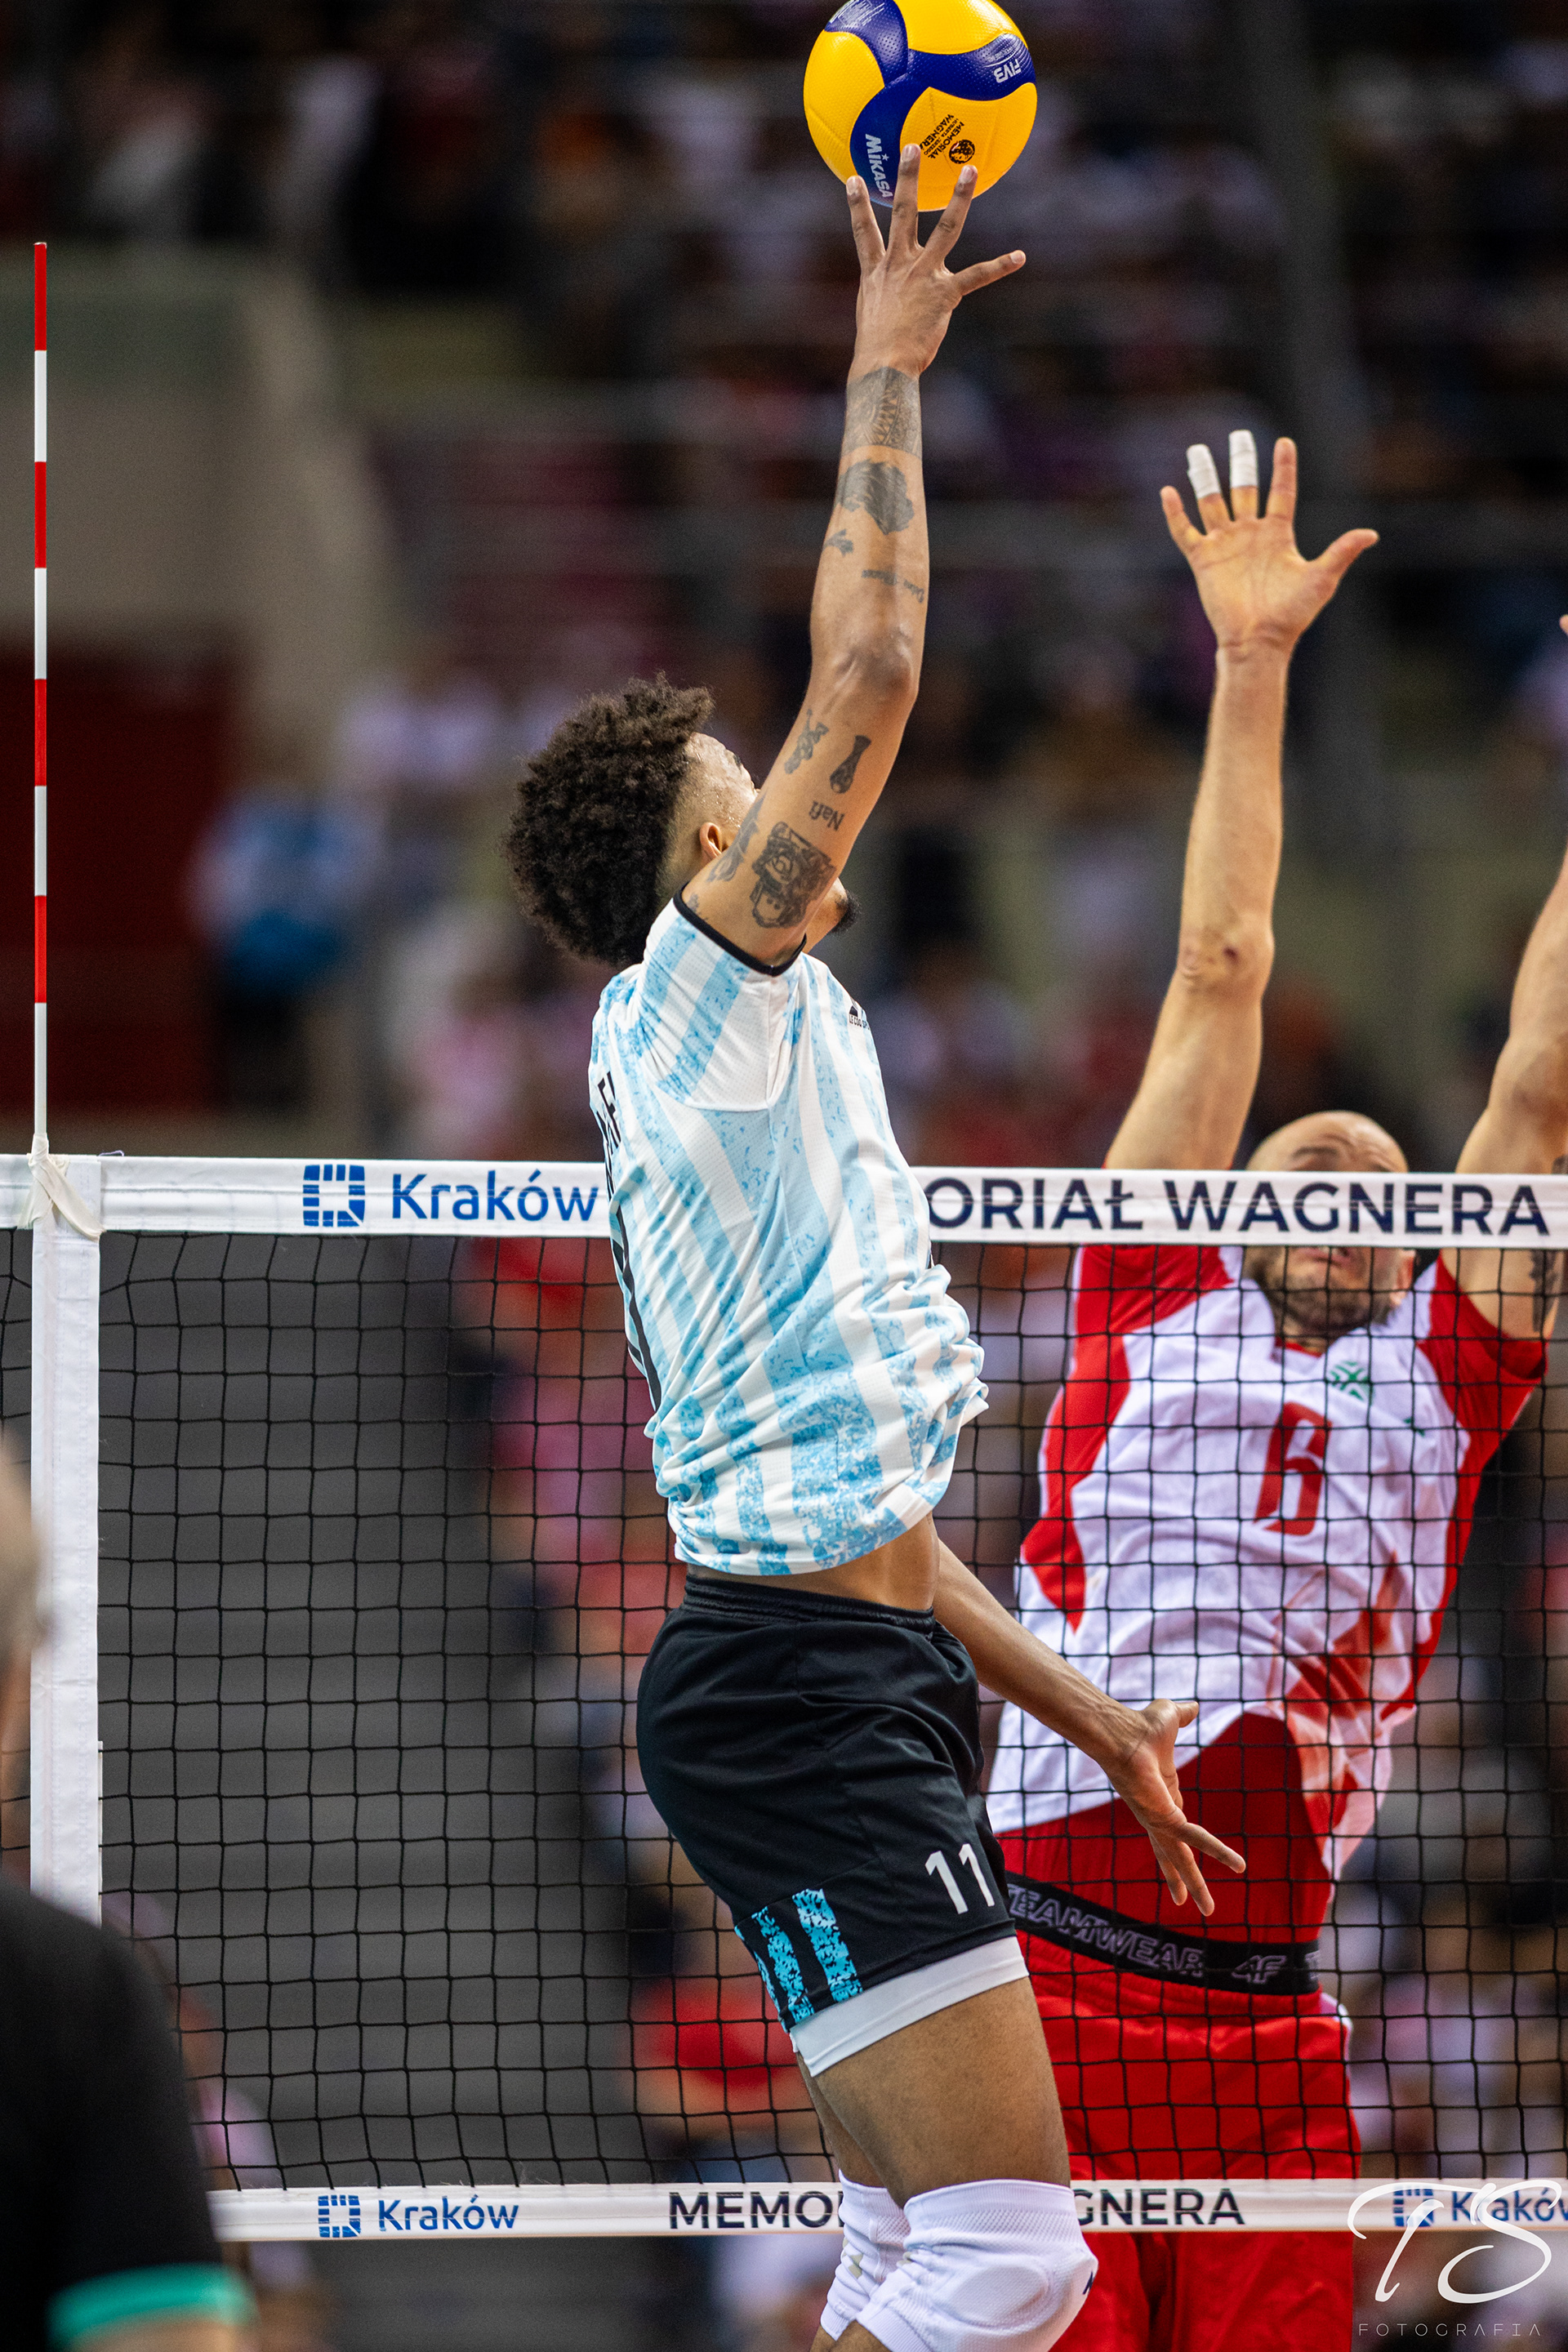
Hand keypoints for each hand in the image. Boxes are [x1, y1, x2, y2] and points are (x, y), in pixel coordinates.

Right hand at [847, 143, 1023, 377]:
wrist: (883, 367)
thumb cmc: (877, 349)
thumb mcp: (872, 314)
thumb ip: (882, 296)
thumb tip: (890, 301)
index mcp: (876, 272)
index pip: (863, 231)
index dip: (857, 203)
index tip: (854, 177)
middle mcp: (899, 265)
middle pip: (903, 213)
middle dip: (907, 178)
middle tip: (912, 146)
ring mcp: (923, 275)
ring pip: (944, 228)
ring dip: (958, 197)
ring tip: (969, 170)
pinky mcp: (945, 294)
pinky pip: (977, 276)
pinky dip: (999, 267)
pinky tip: (1020, 257)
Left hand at [1097, 1699, 1245, 1914]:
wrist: (1121, 1732)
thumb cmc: (1138, 1726)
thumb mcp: (1170, 1718)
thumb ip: (1184, 1715)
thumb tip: (1194, 1705)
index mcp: (1163, 1799)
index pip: (1174, 1831)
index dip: (1179, 1848)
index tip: (1185, 1865)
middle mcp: (1159, 1815)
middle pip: (1173, 1855)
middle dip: (1184, 1881)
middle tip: (1193, 1907)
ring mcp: (1160, 1820)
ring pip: (1182, 1858)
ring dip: (1196, 1884)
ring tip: (1208, 1912)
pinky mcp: (1165, 1818)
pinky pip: (1196, 1838)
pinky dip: (1217, 1850)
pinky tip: (1237, 1865)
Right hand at [1162, 437, 1376, 654]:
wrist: (1259, 641)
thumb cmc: (1291, 614)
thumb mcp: (1321, 579)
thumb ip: (1341, 552)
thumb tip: (1371, 534)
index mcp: (1278, 534)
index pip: (1281, 491)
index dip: (1283, 467)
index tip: (1284, 442)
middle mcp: (1250, 534)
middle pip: (1243, 488)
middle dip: (1241, 462)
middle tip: (1238, 436)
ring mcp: (1225, 545)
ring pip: (1212, 502)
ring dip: (1204, 477)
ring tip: (1197, 451)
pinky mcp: (1204, 560)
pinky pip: (1185, 531)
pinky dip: (1175, 513)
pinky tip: (1168, 492)